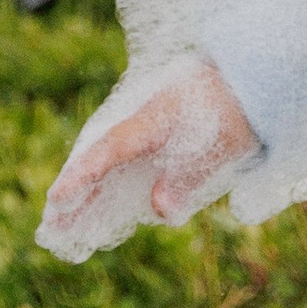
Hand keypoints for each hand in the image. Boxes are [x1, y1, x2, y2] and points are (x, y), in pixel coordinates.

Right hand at [39, 55, 257, 258]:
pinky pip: (127, 166)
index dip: (83, 175)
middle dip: (76, 196)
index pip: (111, 150)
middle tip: (51, 227)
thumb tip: (158, 211)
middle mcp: (145, 124)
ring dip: (90, 197)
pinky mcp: (161, 138)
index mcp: (156, 120)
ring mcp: (151, 131)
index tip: (57, 198)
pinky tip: (102, 212)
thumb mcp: (223, 147)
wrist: (255, 79)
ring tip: (66, 227)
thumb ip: (189, 178)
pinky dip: (111, 189)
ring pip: (111, 167)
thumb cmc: (240, 111)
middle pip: (101, 162)